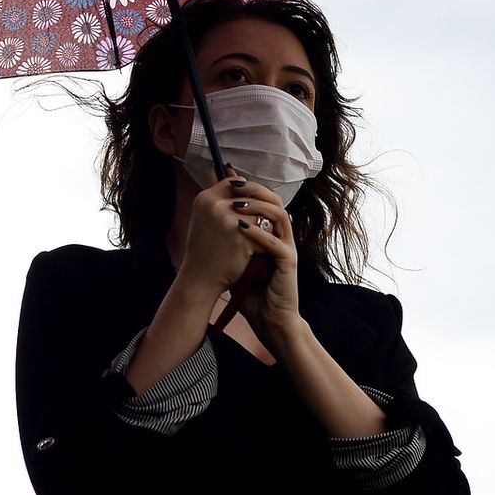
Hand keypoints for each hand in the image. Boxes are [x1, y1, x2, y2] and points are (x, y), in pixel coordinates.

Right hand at [177, 166, 274, 298]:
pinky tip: (252, 254)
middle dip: (256, 212)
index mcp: (204, 198)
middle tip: (256, 227)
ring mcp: (227, 218)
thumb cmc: (204, 250)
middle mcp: (214, 204)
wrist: (200, 278)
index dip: (247, 192)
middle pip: (251, 197)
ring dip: (262, 227)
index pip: (234, 182)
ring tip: (252, 242)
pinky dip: (262, 243)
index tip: (252, 205)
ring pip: (260, 214)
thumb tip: (232, 171)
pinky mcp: (240, 235)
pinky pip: (263, 232)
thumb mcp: (204, 218)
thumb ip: (218, 198)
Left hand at [227, 177, 300, 348]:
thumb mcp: (234, 260)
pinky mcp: (288, 262)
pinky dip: (257, 232)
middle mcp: (282, 236)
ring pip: (279, 214)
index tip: (226, 176)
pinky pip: (275, 242)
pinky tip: (239, 227)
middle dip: (253, 188)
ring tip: (236, 204)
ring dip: (257, 206)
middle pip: (274, 200)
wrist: (270, 319)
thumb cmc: (252, 292)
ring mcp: (287, 247)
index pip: (262, 200)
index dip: (247, 186)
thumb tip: (207, 222)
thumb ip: (227, 241)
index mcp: (271, 232)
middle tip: (232, 182)